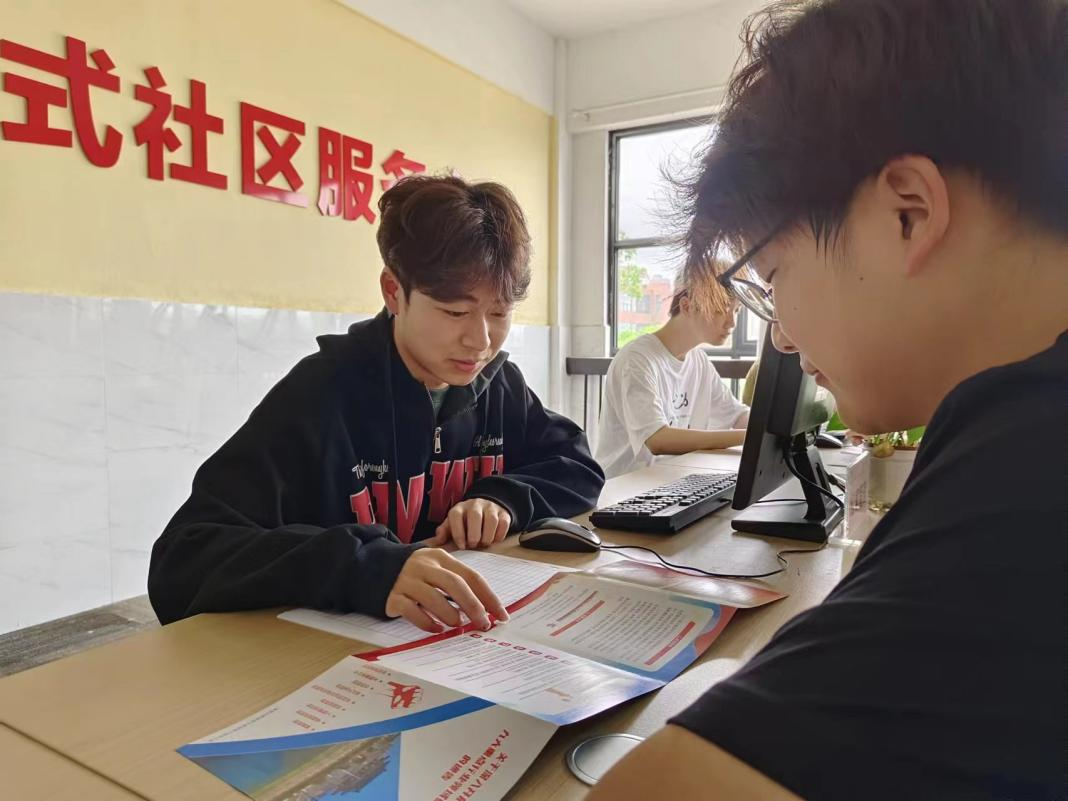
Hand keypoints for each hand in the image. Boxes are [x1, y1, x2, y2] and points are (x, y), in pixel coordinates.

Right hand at [385, 547, 508, 632]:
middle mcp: (424, 566)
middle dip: (472, 606)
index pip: (471, 576)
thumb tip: (487, 609)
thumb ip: (458, 583)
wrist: (377, 568)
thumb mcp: (438, 569)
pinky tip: (436, 630)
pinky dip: (427, 623)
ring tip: (457, 625)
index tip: (501, 615)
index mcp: (441, 558)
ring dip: (449, 614)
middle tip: (482, 624)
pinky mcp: (393, 596)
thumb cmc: (418, 573)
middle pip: (454, 585)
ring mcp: (407, 581)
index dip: (488, 597)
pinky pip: (411, 611)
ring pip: (432, 598)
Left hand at [433, 498, 510, 549]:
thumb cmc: (465, 521)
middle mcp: (475, 505)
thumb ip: (444, 531)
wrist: (485, 508)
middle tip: (474, 545)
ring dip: (487, 536)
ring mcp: (490, 508)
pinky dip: (499, 535)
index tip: (461, 546)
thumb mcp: (452, 524)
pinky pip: (503, 523)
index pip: (456, 516)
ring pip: (491, 520)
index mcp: (460, 508)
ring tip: (484, 543)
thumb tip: (438, 540)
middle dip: (474, 534)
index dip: (458, 533)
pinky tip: (494, 540)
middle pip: (475, 516)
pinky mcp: (503, 513)